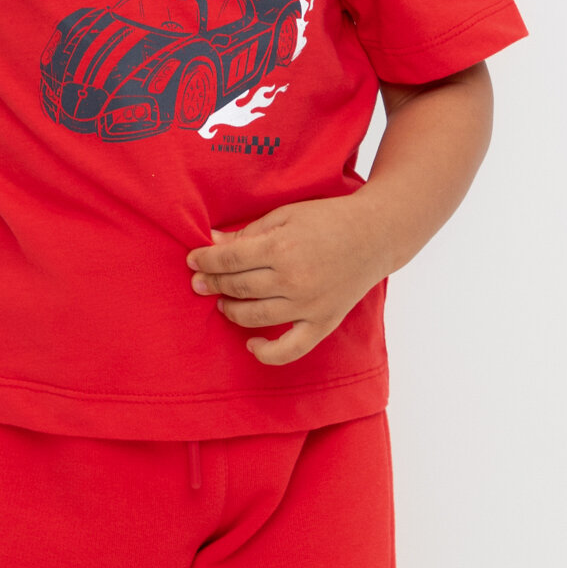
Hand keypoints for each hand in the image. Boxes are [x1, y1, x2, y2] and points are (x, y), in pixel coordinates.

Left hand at [185, 196, 386, 365]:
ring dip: (231, 310)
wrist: (374, 236)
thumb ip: (249, 232)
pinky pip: (290, 349)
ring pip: (255, 316)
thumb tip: (213, 242)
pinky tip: (251, 344)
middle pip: (239, 286)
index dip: (206, 260)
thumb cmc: (327, 219)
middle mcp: (293, 279)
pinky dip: (267, 352)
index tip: (192, 260)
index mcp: (281, 246)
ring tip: (223, 302)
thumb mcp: (285, 215)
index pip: (230, 259)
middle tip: (199, 282)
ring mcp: (308, 304)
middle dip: (213, 283)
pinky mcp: (323, 323)